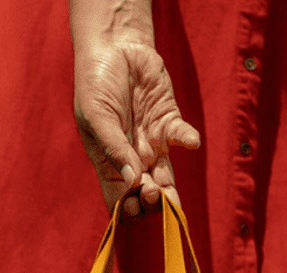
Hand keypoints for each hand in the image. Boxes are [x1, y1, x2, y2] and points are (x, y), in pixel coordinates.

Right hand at [73, 38, 199, 218]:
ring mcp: (152, 143)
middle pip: (145, 195)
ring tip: (169, 195)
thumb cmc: (96, 82)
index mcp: (108, 163)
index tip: (133, 206)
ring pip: (166, 178)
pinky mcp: (169, 123)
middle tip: (151, 194)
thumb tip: (132, 180)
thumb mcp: (97, 116)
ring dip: (169, 190)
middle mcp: (132, 159)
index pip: (118, 199)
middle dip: (150, 202)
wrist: (114, 46)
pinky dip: (187, 140)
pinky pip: (181, 137)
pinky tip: (190, 141)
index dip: (127, 211)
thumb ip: (114, 147)